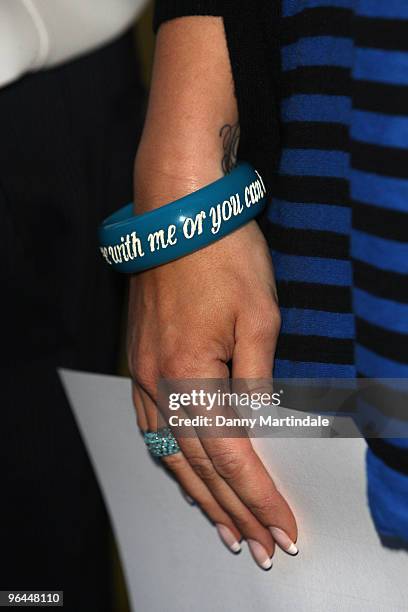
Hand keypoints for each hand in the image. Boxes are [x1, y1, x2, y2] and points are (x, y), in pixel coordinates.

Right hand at [127, 219, 297, 569]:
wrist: (178, 216)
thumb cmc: (223, 258)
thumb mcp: (259, 317)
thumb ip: (257, 380)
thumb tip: (258, 423)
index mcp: (191, 375)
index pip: (231, 455)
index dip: (259, 496)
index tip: (282, 529)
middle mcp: (158, 384)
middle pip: (199, 465)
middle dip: (233, 509)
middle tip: (256, 546)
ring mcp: (143, 374)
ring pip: (170, 452)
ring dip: (200, 494)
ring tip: (224, 527)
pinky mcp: (140, 362)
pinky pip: (151, 427)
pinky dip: (172, 459)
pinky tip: (184, 474)